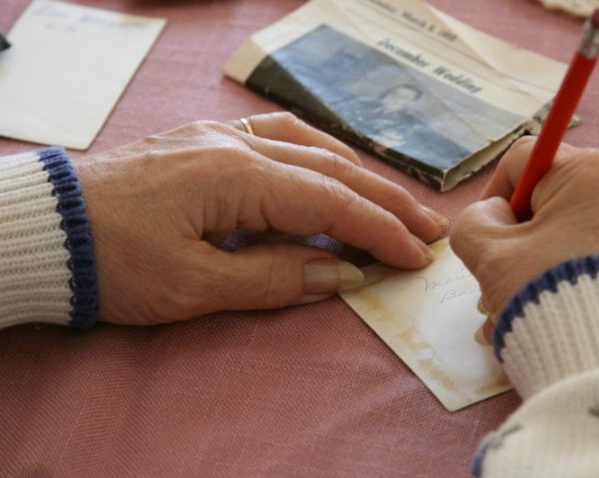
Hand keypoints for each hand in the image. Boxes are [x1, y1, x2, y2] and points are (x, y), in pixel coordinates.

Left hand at [72, 113, 446, 324]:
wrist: (46, 230)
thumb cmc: (113, 262)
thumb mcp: (195, 286)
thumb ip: (275, 277)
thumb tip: (341, 273)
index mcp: (236, 175)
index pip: (330, 202)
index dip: (380, 231)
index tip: (418, 256)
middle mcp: (235, 143)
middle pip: (330, 169)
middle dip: (385, 201)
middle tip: (430, 227)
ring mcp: (219, 134)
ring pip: (309, 147)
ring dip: (357, 175)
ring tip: (393, 201)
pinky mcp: (205, 139)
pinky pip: (277, 136)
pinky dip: (316, 154)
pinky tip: (330, 166)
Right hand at [450, 137, 598, 342]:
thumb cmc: (548, 298)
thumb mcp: (488, 255)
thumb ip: (474, 222)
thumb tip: (493, 216)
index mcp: (590, 173)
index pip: (524, 160)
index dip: (492, 194)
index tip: (483, 234)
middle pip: (556, 201)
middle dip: (519, 241)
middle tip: (499, 281)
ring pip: (582, 234)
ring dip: (544, 266)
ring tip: (521, 312)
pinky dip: (582, 280)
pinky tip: (560, 317)